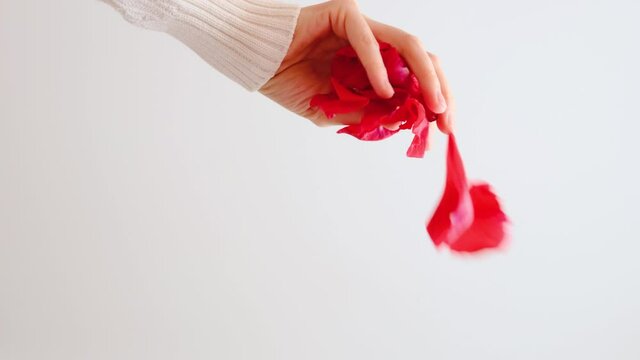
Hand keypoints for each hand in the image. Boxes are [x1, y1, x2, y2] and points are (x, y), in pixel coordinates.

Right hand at [259, 0, 454, 133]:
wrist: (259, 65)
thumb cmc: (292, 83)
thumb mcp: (335, 111)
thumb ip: (366, 116)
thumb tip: (403, 125)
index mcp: (376, 65)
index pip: (416, 79)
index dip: (434, 102)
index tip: (443, 130)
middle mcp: (376, 43)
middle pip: (422, 61)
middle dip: (439, 90)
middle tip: (445, 120)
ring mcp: (363, 26)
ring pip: (407, 45)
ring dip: (423, 77)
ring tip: (430, 105)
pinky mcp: (344, 14)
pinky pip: (367, 40)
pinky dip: (378, 67)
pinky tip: (383, 91)